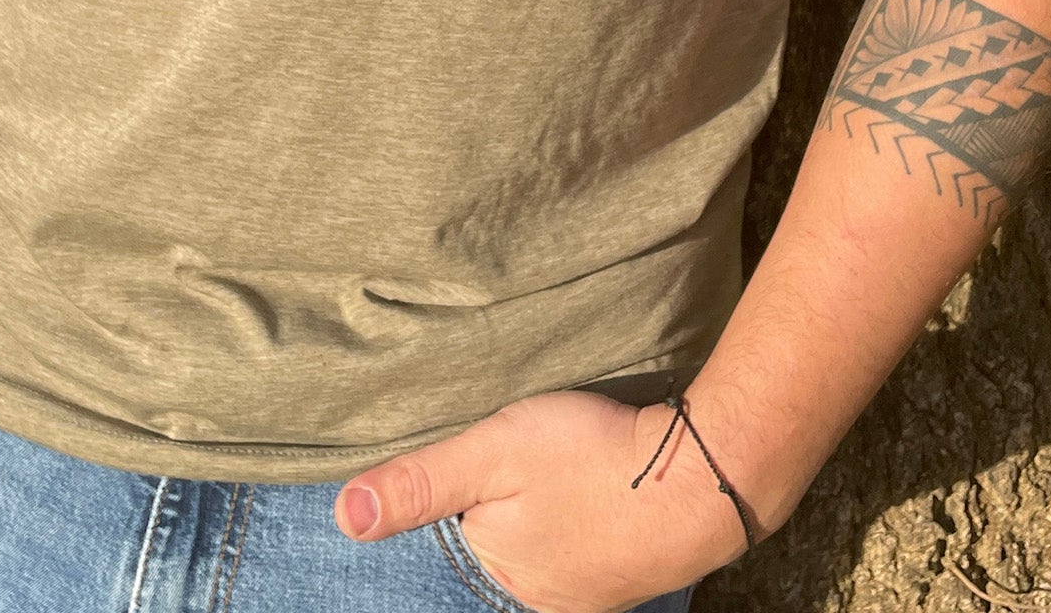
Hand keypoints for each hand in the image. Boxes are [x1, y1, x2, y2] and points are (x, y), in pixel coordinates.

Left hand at [334, 389, 750, 612]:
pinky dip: (586, 517)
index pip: (457, 534)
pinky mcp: (631, 570)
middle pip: (503, 540)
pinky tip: (597, 490)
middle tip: (539, 454)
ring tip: (569, 470)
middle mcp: (542, 598)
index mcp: (501, 576)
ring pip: (547, 543)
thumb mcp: (494, 453)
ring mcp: (592, 592)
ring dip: (549, 510)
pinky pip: (588, 544)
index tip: (496, 455)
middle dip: (510, 502)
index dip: (469, 487)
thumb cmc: (594, 459)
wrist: (705, 478)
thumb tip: (345, 516)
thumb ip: (423, 482)